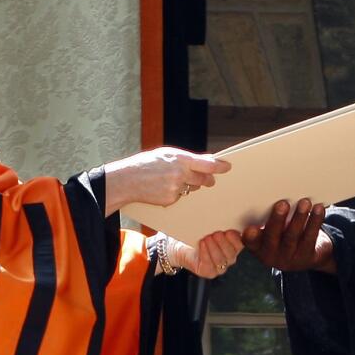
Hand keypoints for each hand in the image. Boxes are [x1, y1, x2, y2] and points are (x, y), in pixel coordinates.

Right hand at [103, 147, 229, 213]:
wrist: (127, 180)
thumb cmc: (146, 164)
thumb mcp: (167, 154)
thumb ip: (188, 158)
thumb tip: (208, 160)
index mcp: (180, 159)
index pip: (207, 164)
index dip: (220, 166)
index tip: (227, 167)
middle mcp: (180, 174)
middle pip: (203, 179)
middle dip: (207, 179)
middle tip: (210, 180)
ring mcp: (176, 188)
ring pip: (192, 188)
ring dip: (189, 185)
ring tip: (174, 179)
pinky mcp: (170, 200)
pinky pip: (181, 197)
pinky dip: (177, 193)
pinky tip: (164, 188)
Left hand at [164, 230, 245, 278]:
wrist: (186, 246)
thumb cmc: (202, 235)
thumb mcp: (213, 229)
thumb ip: (222, 226)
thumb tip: (226, 220)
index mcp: (235, 248)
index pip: (240, 245)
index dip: (236, 240)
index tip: (229, 231)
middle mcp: (229, 259)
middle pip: (231, 254)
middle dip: (223, 243)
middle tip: (216, 233)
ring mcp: (220, 268)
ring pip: (220, 260)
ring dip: (213, 247)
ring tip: (207, 238)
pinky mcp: (208, 272)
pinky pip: (208, 264)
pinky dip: (205, 253)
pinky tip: (202, 244)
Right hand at [242, 200, 336, 273]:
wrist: (305, 257)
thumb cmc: (282, 236)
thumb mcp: (271, 230)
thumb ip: (267, 218)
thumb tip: (274, 193)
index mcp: (257, 247)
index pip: (251, 242)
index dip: (251, 236)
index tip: (251, 228)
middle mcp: (271, 255)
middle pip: (272, 237)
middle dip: (277, 220)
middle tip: (282, 204)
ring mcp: (289, 258)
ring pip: (293, 236)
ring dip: (299, 217)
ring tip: (304, 202)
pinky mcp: (307, 257)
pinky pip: (311, 237)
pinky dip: (315, 221)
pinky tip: (318, 208)